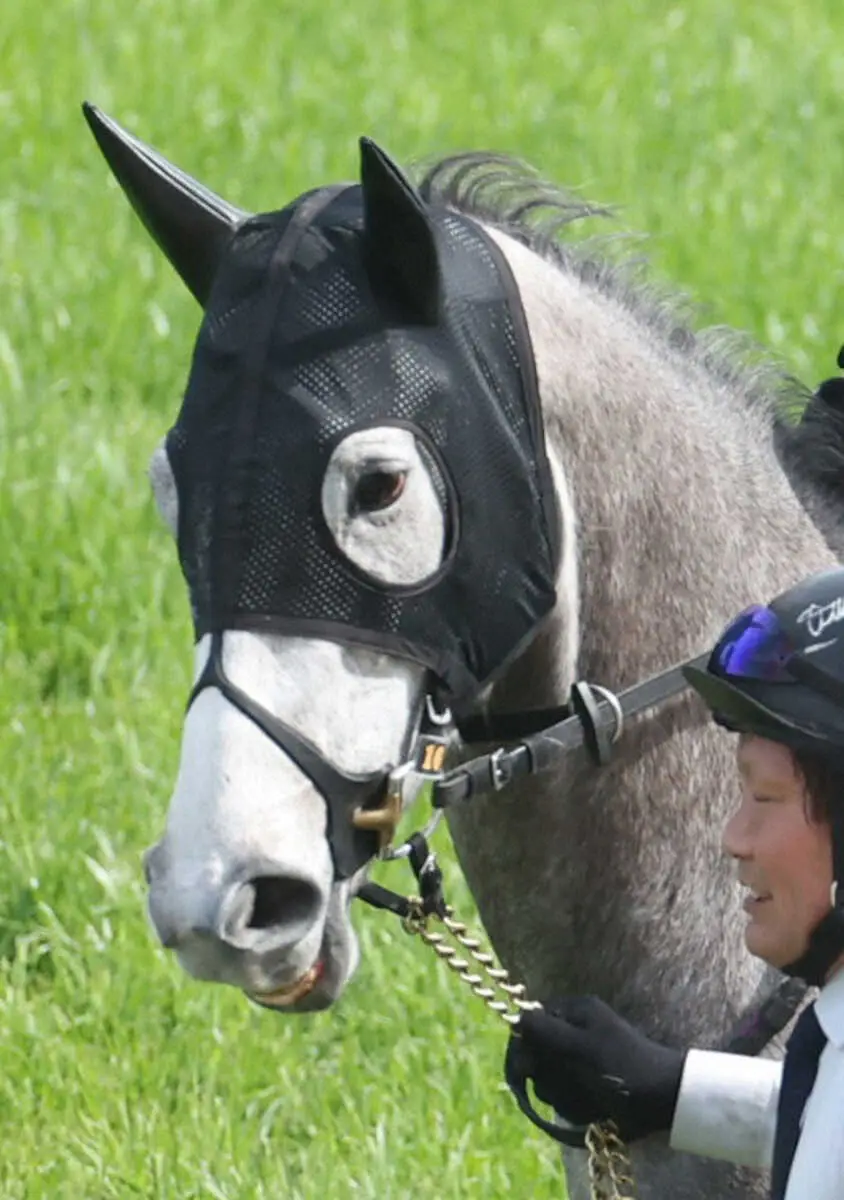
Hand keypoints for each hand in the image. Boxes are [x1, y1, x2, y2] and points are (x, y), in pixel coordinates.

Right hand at [505, 995, 685, 1141]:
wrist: (665, 1101)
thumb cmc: (623, 1069)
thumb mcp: (581, 1047)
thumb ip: (545, 1031)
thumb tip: (514, 1018)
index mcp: (574, 1010)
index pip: (529, 1022)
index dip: (523, 1048)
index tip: (525, 1072)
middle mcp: (575, 1028)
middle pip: (536, 1053)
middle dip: (547, 1077)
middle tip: (568, 1088)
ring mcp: (581, 1056)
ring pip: (549, 1078)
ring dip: (561, 1094)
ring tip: (584, 1100)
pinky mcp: (588, 1080)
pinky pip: (565, 1093)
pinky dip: (573, 1104)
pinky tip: (591, 1109)